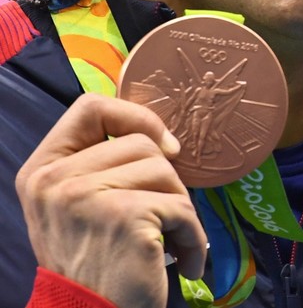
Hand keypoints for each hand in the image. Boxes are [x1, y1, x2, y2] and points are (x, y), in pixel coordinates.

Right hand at [16, 93, 206, 307]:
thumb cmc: (96, 263)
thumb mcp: (80, 207)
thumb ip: (102, 166)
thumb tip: (166, 138)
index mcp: (42, 170)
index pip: (90, 107)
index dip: (135, 117)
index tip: (163, 145)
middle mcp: (55, 181)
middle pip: (142, 143)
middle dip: (165, 181)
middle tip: (158, 220)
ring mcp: (85, 196)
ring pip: (166, 171)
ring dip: (179, 210)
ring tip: (165, 242)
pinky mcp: (124, 216)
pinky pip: (182, 208)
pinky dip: (192, 237)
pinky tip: (182, 262)